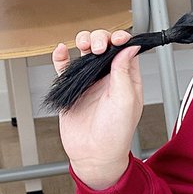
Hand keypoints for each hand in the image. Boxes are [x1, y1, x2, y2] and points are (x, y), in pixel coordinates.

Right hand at [51, 29, 143, 189]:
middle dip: (101, 39)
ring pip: (85, 52)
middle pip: (105, 46)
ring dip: (83, 42)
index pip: (126, 50)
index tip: (117, 38)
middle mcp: (109, 78)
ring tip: (83, 45)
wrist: (94, 154)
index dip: (121, 39)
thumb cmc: (116, 134)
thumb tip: (130, 48)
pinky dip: (62, 57)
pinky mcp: (72, 89)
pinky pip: (65, 68)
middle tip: (98, 48)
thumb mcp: (126, 100)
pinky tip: (62, 51)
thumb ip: (125, 73)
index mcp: (128, 79)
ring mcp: (90, 82)